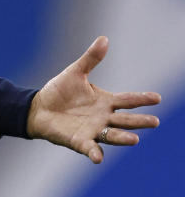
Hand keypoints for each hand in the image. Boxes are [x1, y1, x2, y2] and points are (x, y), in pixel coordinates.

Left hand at [26, 36, 159, 164]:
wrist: (38, 108)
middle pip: (125, 119)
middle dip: (140, 121)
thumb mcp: (76, 72)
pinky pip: (88, 148)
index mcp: (105, 101)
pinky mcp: (78, 140)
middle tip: (155, 122)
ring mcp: (92, 130)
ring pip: (112, 135)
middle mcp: (103, 117)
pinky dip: (94, 152)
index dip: (142, 99)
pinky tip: (98, 158)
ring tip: (135, 139)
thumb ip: (91, 59)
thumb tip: (104, 39)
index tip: (157, 98)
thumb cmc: (59, 91)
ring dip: (122, 137)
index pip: (128, 100)